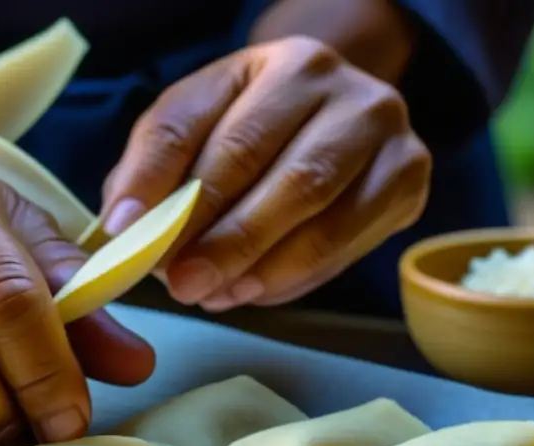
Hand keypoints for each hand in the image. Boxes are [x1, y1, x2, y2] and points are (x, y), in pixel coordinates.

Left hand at [101, 36, 431, 310]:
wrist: (338, 118)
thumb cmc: (253, 131)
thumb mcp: (197, 130)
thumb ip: (157, 172)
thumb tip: (124, 231)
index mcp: (264, 63)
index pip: (192, 122)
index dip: (153, 181)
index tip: (125, 233)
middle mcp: (331, 82)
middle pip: (260, 162)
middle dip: (213, 233)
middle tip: (179, 282)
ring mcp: (379, 125)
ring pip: (313, 203)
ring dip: (256, 261)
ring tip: (213, 294)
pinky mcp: (409, 174)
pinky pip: (348, 239)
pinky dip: (295, 275)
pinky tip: (254, 291)